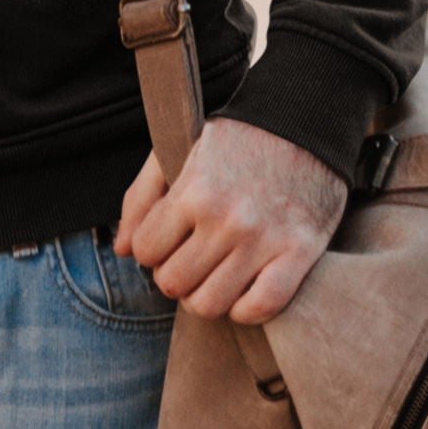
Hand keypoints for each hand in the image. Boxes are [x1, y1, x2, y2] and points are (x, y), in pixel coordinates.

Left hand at [113, 117, 348, 325]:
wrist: (306, 119)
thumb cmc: (238, 136)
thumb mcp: (179, 147)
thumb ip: (142, 195)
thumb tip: (122, 250)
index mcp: (194, 191)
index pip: (145, 251)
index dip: (152, 248)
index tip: (168, 239)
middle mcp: (227, 219)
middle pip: (174, 283)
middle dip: (175, 274)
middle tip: (191, 257)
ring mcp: (265, 240)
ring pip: (210, 304)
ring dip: (206, 294)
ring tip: (215, 273)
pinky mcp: (300, 253)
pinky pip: (260, 308)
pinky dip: (246, 307)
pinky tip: (245, 287)